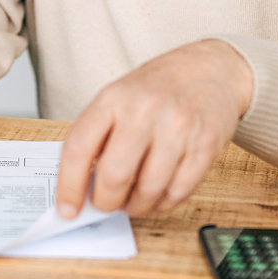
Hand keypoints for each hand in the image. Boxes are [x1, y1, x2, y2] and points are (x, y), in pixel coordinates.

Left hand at [55, 40, 253, 218]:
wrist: (211, 68)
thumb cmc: (158, 88)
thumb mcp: (118, 96)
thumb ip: (98, 136)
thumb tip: (82, 186)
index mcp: (113, 98)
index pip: (79, 148)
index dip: (69, 186)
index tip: (66, 210)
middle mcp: (144, 111)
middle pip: (114, 176)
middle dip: (106, 202)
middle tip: (106, 203)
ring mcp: (177, 128)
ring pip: (148, 191)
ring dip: (136, 206)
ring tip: (133, 200)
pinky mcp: (206, 145)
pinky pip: (178, 192)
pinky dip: (163, 203)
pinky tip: (158, 194)